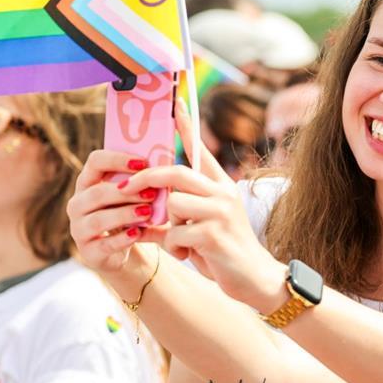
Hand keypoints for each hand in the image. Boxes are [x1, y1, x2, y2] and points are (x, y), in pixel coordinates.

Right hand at [67, 149, 163, 276]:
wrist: (123, 251)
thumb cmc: (129, 215)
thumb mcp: (134, 197)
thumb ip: (142, 183)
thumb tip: (165, 167)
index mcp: (88, 182)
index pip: (95, 161)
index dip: (118, 159)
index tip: (143, 163)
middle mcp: (78, 204)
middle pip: (97, 192)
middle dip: (126, 192)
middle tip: (152, 193)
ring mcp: (79, 229)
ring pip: (98, 220)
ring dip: (124, 214)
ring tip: (148, 213)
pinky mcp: (88, 252)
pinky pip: (104, 244)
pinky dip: (122, 239)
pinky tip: (137, 234)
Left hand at [121, 100, 286, 309]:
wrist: (255, 278)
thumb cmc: (225, 251)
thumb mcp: (204, 225)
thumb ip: (182, 210)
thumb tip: (145, 205)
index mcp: (221, 186)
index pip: (200, 151)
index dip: (187, 128)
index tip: (176, 104)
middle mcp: (223, 193)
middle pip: (176, 174)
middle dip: (147, 180)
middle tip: (127, 187)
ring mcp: (220, 211)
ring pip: (173, 205)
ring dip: (169, 226)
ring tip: (184, 241)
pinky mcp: (213, 233)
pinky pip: (175, 233)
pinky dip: (176, 247)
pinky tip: (191, 254)